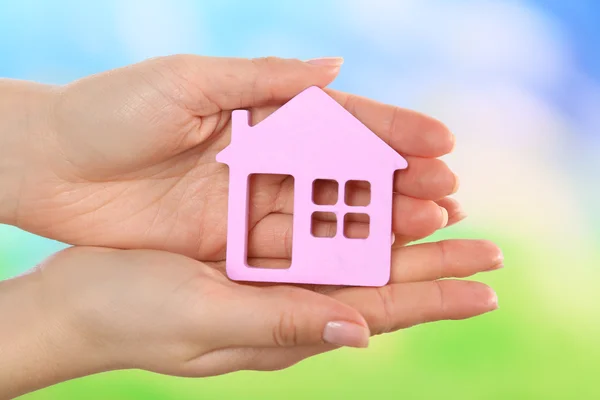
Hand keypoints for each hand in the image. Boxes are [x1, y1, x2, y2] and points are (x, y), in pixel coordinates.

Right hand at [0, 239, 498, 397]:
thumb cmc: (131, 314)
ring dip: (397, 238)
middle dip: (432, 267)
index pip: (377, 312)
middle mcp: (285, 306)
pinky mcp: (246, 258)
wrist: (78, 305)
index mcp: (283, 328)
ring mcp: (267, 281)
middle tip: (486, 249)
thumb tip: (360, 333)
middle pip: (375, 283)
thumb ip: (282, 324)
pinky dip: (346, 220)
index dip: (434, 300)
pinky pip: (309, 237)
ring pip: (349, 256)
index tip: (485, 288)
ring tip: (445, 218)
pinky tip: (368, 206)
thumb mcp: (205, 318)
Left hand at [3, 55, 459, 261]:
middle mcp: (260, 158)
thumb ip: (262, 80)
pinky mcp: (225, 240)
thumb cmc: (111, 111)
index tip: (442, 140)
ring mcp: (246, 202)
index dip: (392, 129)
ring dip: (374, 219)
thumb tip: (335, 67)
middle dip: (397, 180)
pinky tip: (369, 257)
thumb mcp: (188, 81)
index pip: (338, 121)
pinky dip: (328, 252)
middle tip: (449, 194)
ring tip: (428, 224)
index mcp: (257, 112)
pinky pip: (286, 248)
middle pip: (342, 172)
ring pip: (323, 213)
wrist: (52, 165)